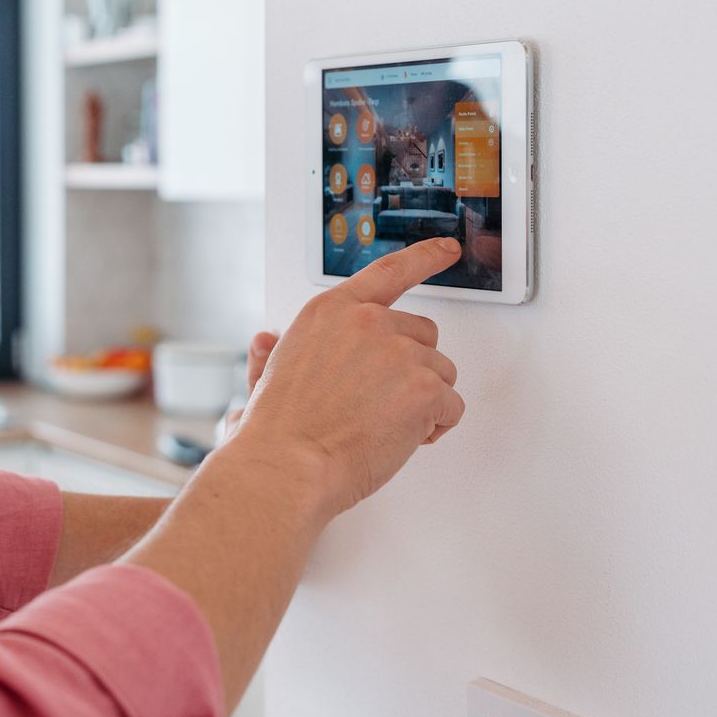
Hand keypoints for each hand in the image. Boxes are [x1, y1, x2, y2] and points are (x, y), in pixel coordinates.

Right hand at [227, 238, 465, 519]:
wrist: (285, 468)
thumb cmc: (277, 432)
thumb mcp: (266, 377)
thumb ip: (273, 353)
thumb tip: (264, 341)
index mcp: (331, 312)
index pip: (387, 272)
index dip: (424, 258)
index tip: (446, 249)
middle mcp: (367, 322)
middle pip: (423, 334)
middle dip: (412, 368)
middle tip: (381, 403)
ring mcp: (399, 352)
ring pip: (441, 373)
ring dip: (423, 401)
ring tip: (382, 426)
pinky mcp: (424, 388)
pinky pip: (452, 407)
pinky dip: (435, 428)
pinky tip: (401, 439)